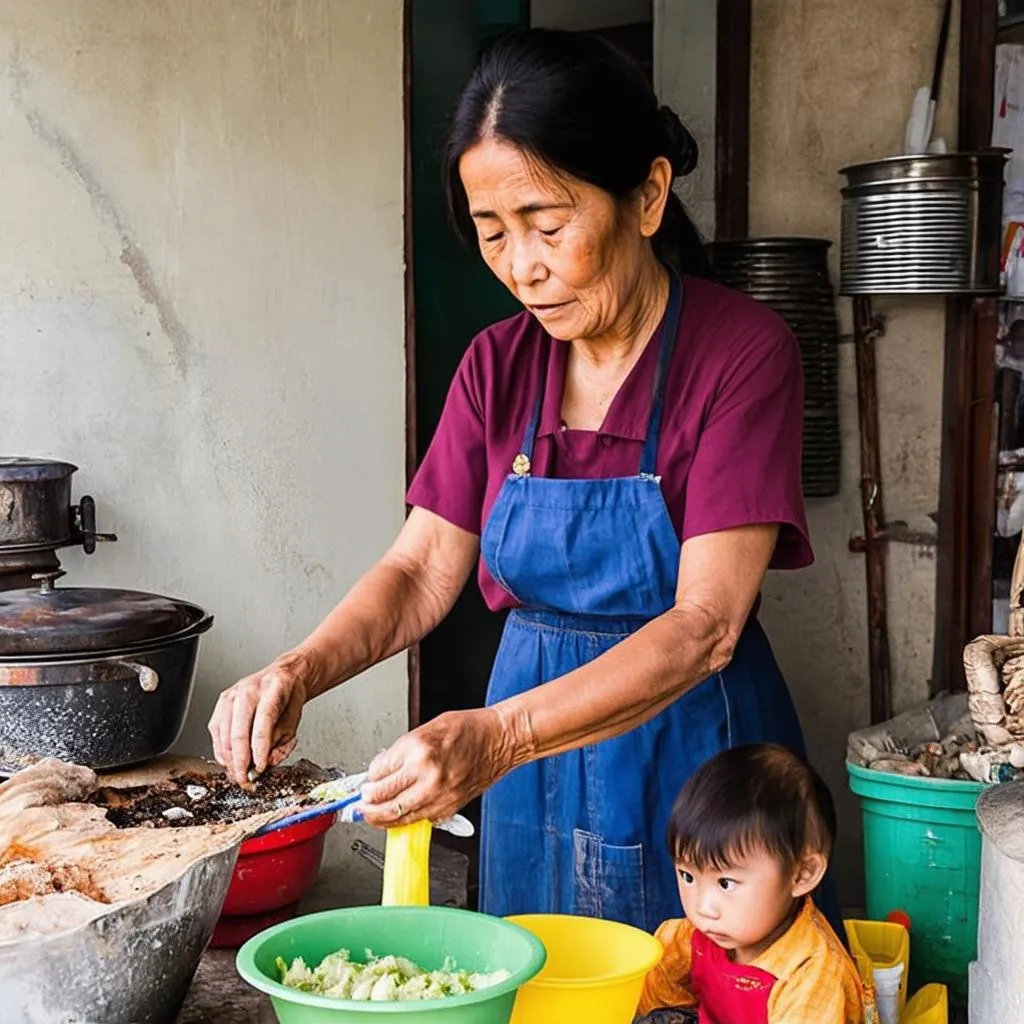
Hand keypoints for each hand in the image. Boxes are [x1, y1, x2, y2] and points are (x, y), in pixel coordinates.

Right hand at [208, 649, 316, 785]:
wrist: (283, 676)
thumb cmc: (288, 698)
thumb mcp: (294, 722)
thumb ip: (281, 744)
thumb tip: (265, 764)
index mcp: (273, 689)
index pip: (263, 722)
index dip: (260, 750)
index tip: (261, 768)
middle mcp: (249, 690)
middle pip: (238, 733)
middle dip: (241, 763)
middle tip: (246, 779)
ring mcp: (231, 696)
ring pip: (224, 737)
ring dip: (230, 761)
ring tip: (240, 773)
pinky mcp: (220, 704)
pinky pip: (216, 734)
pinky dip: (222, 752)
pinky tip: (232, 760)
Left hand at [357, 708, 517, 826]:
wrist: (499, 740)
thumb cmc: (467, 729)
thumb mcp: (426, 728)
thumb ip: (402, 751)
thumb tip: (380, 771)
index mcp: (418, 749)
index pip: (378, 772)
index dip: (367, 778)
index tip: (364, 782)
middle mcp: (426, 774)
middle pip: (383, 798)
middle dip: (366, 802)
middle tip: (360, 803)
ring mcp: (438, 794)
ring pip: (398, 816)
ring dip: (379, 818)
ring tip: (370, 815)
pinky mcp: (448, 807)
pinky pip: (418, 820)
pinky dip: (404, 820)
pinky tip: (396, 817)